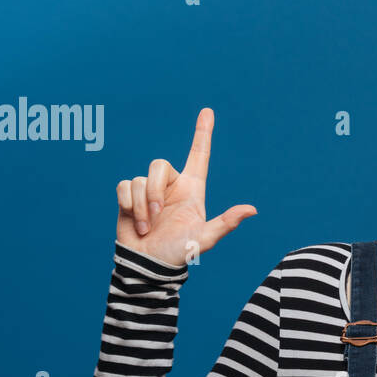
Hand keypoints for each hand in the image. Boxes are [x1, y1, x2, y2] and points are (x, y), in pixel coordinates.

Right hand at [114, 108, 256, 267]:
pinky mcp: (129, 196)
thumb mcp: (204, 239)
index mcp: (192, 189)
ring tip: (148, 227)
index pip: (199, 155)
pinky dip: (128, 206)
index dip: (203, 133)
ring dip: (141, 206)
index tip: (208, 111)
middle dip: (154, 192)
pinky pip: (125, 186)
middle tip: (157, 217)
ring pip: (140, 180)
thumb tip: (252, 210)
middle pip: (159, 165)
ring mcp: (150, 190)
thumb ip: (225, 223)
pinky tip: (135, 222)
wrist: (148, 264)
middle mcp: (171, 185)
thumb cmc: (178, 252)